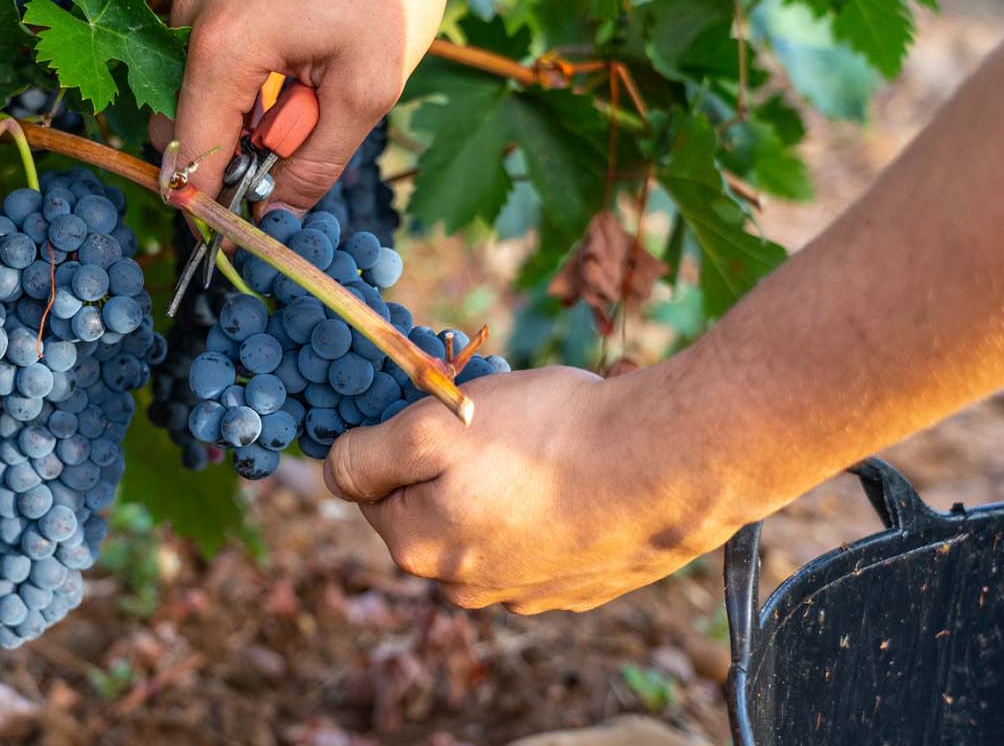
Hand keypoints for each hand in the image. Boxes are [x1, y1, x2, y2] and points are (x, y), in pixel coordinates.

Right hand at [155, 0, 451, 210]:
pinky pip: (218, 59)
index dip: (207, 208)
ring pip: (203, 93)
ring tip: (313, 100)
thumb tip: (276, 219)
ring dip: (249, 120)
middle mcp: (192, 20)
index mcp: (222, 47)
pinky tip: (303, 69)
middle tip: (296, 158)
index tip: (235, 242)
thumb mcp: (368, 85)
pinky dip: (253, 85)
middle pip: (185, 127)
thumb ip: (316, 162)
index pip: (189, 155)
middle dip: (233, 160)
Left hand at [322, 365, 745, 613]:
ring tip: (544, 445)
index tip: (440, 411)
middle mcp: (464, 586)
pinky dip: (548, 505)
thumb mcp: (433, 426)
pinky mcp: (577, 585)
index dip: (398, 437)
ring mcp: (525, 593)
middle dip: (450, 462)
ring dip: (499, 484)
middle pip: (428, 505)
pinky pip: (540, 535)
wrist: (670, 465)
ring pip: (485, 521)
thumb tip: (333, 470)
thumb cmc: (548, 437)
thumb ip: (368, 453)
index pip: (370, 485)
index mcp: (418, 548)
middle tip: (496, 422)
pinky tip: (578, 475)